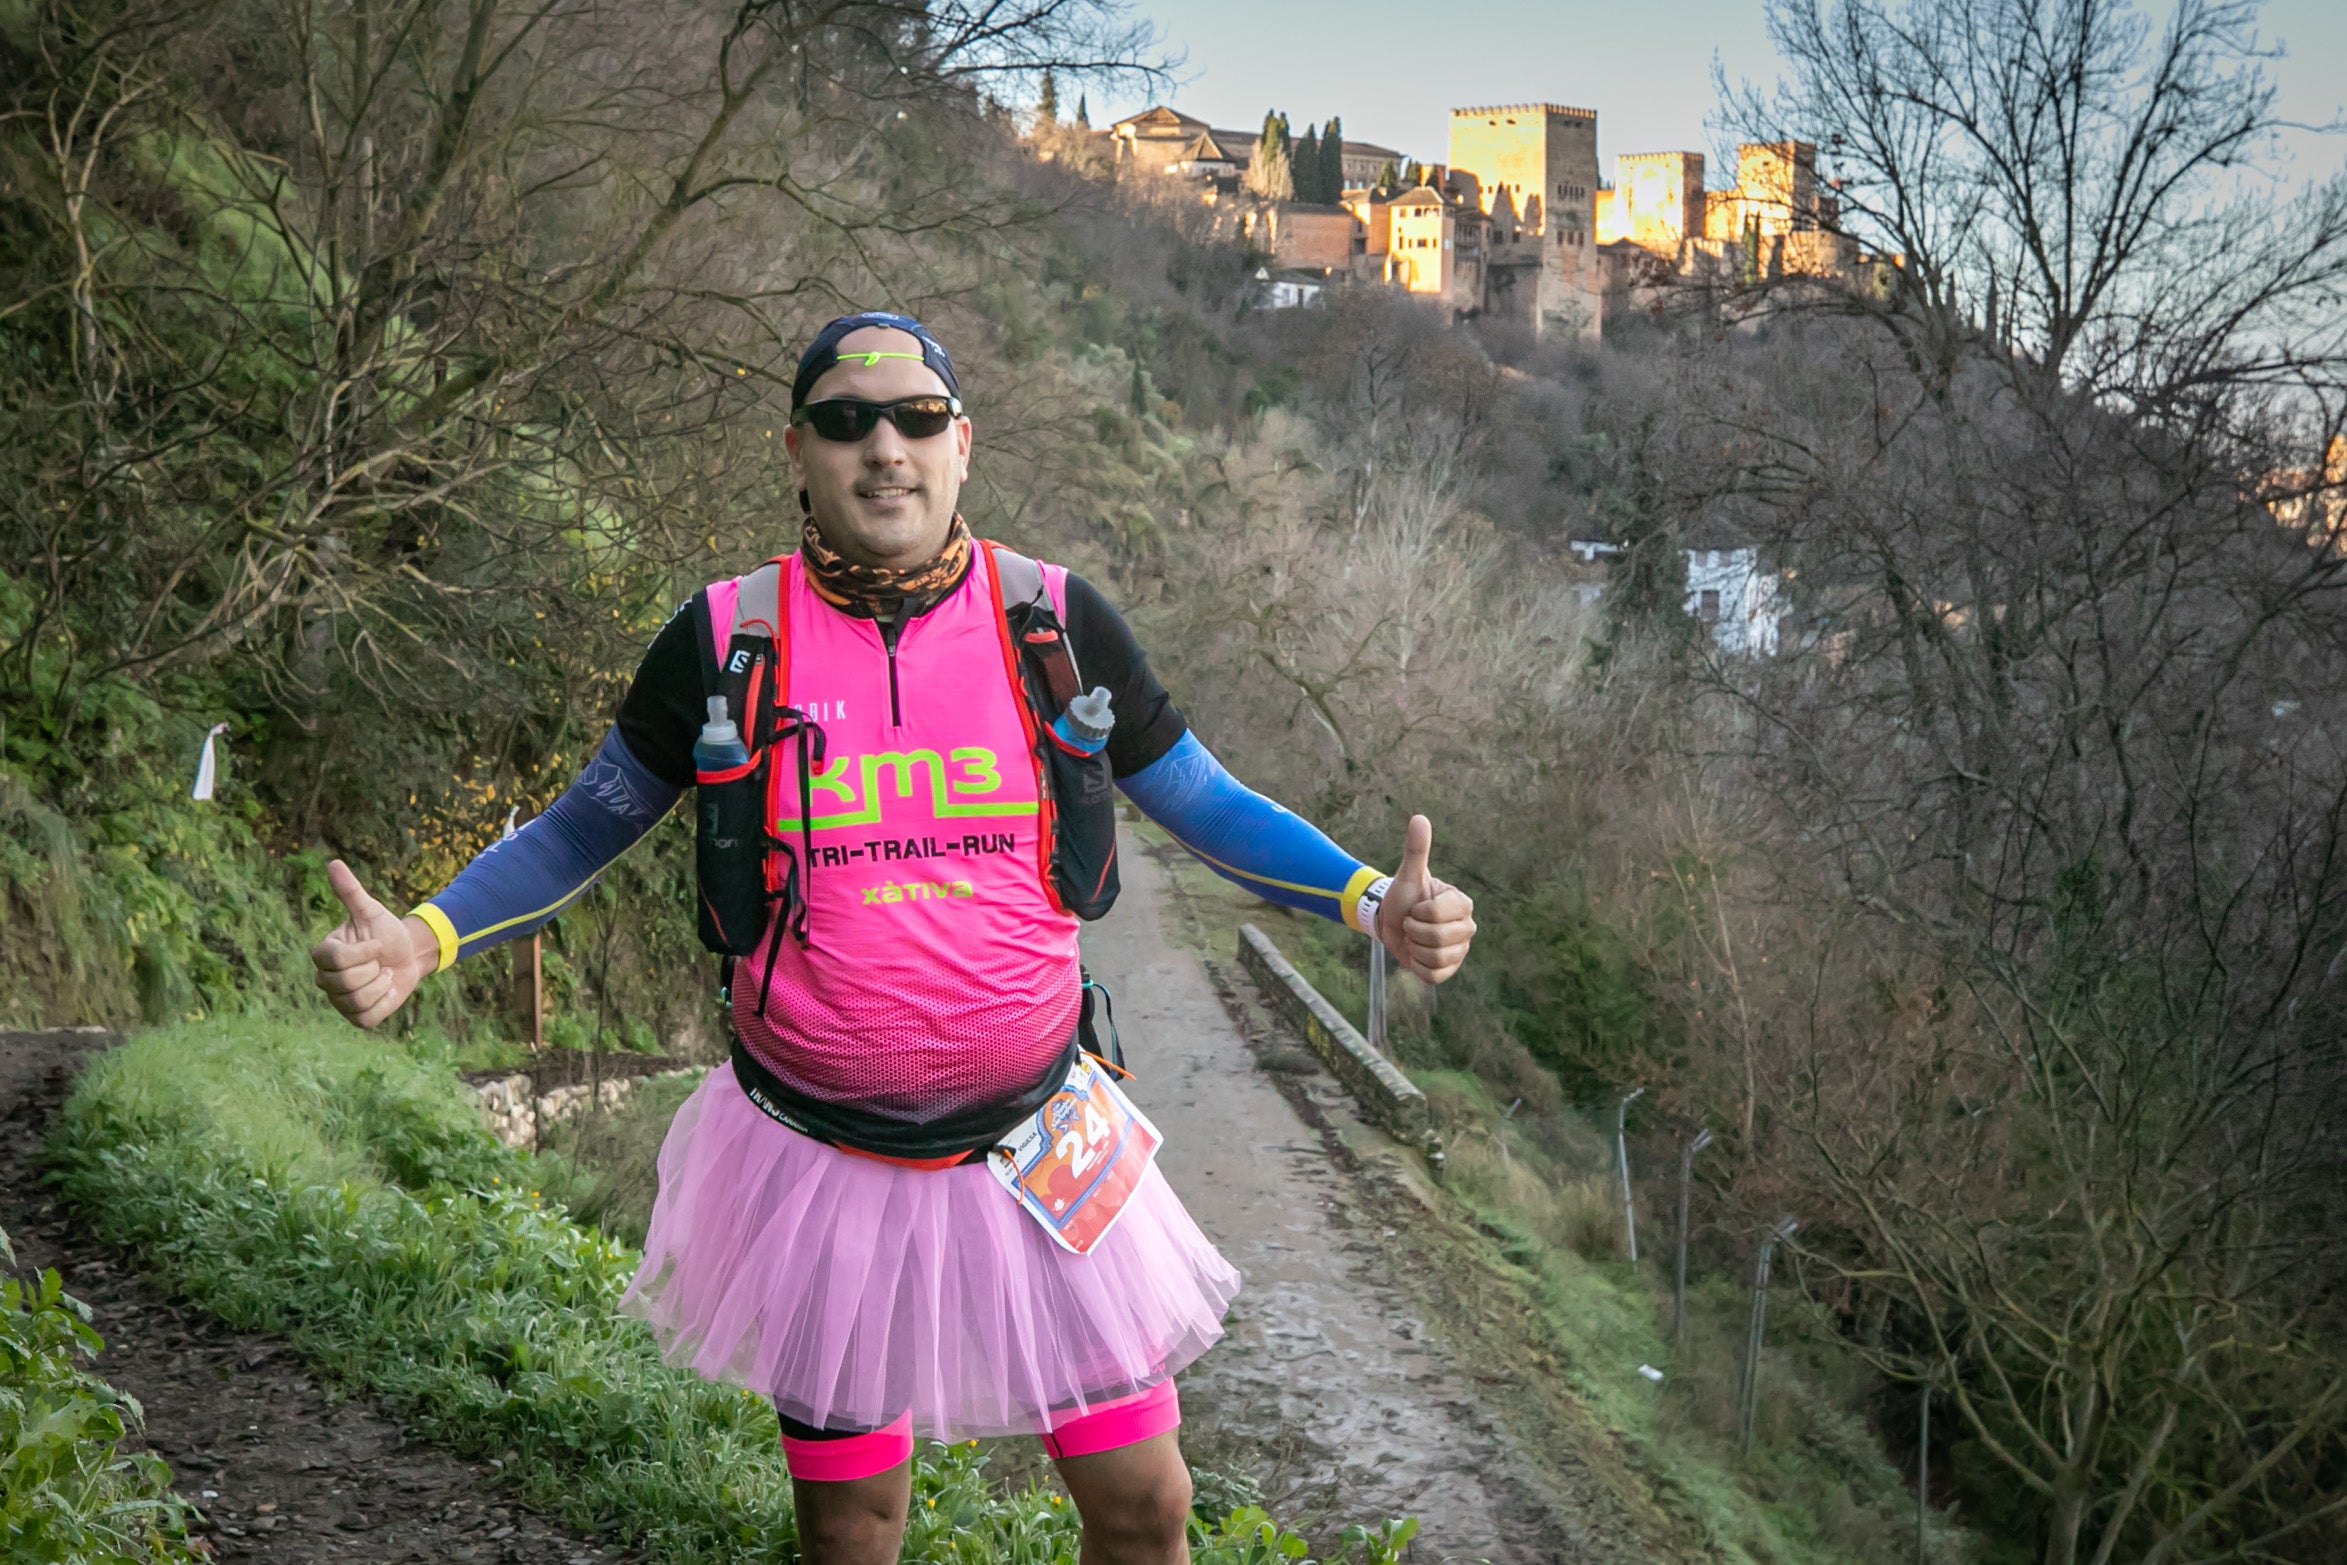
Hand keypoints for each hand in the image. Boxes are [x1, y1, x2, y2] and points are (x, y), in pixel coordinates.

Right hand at [310, 859, 434, 1028]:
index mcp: (324, 954)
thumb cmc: (386, 931)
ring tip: (384, 975)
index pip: (337, 960)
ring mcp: (339, 1001)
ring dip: (381, 986)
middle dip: (374, 969)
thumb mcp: (371, 911)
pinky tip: (387, 991)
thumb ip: (350, 891)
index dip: (365, 952)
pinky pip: (367, 1018)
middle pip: (347, 982)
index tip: (377, 943)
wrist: (409, 954)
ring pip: (357, 1001)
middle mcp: (325, 979)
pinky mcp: (356, 1017)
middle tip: (380, 961)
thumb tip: (333, 863)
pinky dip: (384, 1004)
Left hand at [1375, 815, 1475, 983]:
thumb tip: (1419, 818)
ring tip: (1414, 938)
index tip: (1415, 907)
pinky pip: (1434, 975)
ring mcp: (1460, 950)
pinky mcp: (1449, 970)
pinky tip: (1416, 954)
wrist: (1390, 922)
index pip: (1439, 915)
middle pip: (1440, 939)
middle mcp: (1467, 927)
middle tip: (1411, 924)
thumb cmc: (1401, 897)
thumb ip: (1416, 849)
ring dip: (1415, 949)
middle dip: (1415, 932)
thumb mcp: (1407, 875)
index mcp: (1462, 904)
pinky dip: (1418, 967)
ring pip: (1437, 958)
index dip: (1419, 913)